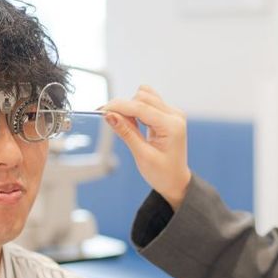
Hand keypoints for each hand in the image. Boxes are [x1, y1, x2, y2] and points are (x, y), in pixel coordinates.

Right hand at [103, 85, 191, 209]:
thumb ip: (126, 133)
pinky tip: (132, 123)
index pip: (141, 107)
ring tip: (126, 127)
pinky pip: (148, 103)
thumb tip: (109, 115)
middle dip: (124, 107)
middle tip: (114, 124)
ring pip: (144, 97)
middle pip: (142, 97)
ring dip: (130, 107)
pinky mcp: (167, 115)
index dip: (119, 106)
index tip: (101, 110)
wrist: (175, 181)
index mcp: (172, 126)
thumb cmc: (163, 173)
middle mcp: (175, 115)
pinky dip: (136, 109)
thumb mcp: (142, 155)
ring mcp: (172, 114)